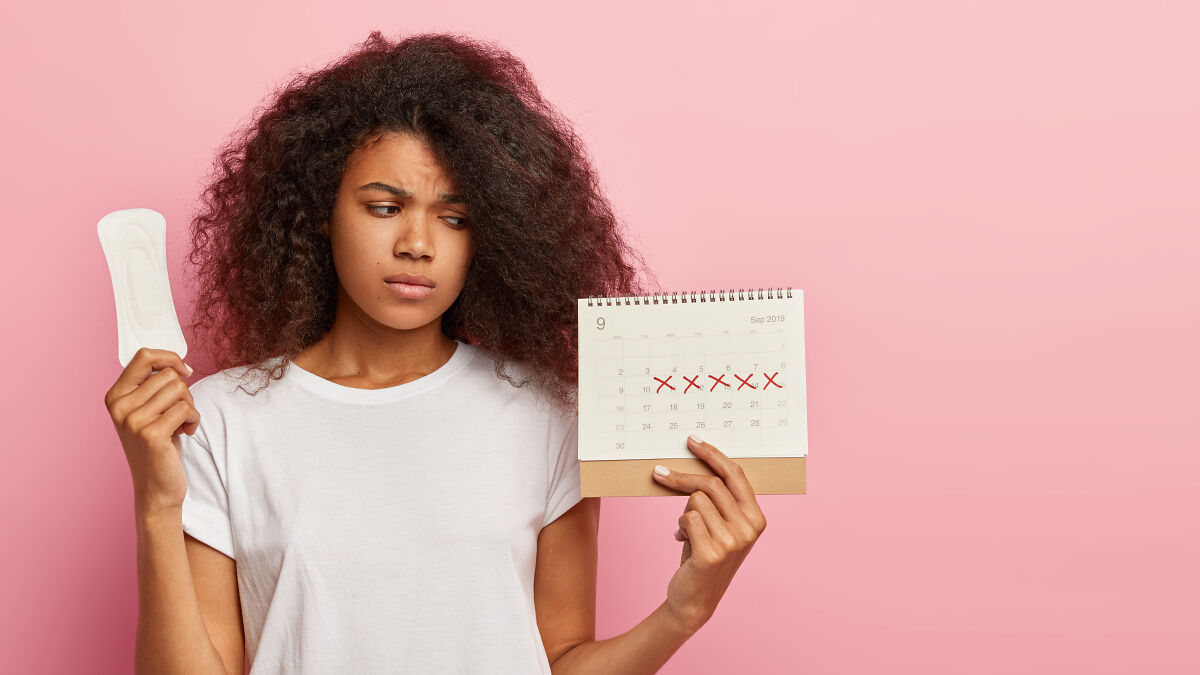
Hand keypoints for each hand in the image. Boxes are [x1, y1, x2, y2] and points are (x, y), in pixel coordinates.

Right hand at [103, 347, 198, 513]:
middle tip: (180, 413)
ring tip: (181, 424)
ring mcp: (133, 420)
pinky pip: (185, 409)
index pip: (144, 356)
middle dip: (184, 392)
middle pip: (168, 375)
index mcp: (116, 396)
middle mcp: (120, 406)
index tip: (184, 370)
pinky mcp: (151, 434)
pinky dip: (193, 419)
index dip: (170, 358)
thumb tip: (175, 363)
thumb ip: (153, 387)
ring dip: (189, 406)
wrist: (156, 488)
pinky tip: (186, 433)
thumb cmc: (158, 446)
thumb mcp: (148, 411)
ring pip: (179, 390)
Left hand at [651, 434, 767, 633]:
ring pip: (695, 501)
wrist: (695, 600)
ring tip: (688, 533)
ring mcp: (732, 541)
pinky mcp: (712, 552)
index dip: (712, 454)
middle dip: (681, 477)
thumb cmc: (705, 556)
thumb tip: (696, 462)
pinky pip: (686, 518)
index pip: (735, 475)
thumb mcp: (721, 525)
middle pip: (710, 484)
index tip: (692, 441)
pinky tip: (683, 542)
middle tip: (659, 472)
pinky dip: (680, 527)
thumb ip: (720, 500)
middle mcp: (749, 529)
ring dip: (684, 514)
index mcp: (756, 518)